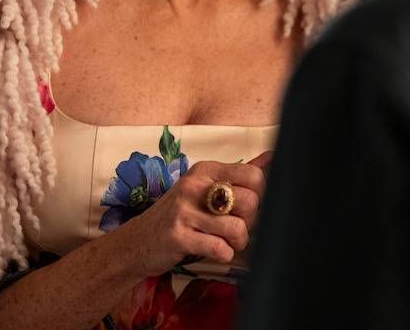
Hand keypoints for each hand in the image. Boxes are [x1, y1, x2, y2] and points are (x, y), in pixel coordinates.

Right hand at [123, 159, 266, 276]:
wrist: (137, 241)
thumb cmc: (179, 213)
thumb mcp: (204, 186)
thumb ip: (238, 173)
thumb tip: (272, 156)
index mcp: (205, 169)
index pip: (254, 175)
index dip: (260, 195)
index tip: (246, 207)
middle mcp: (195, 185)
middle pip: (250, 202)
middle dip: (250, 221)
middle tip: (235, 227)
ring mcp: (184, 211)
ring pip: (238, 228)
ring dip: (238, 242)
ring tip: (227, 242)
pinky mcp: (178, 237)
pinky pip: (219, 248)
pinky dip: (224, 254)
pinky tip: (215, 251)